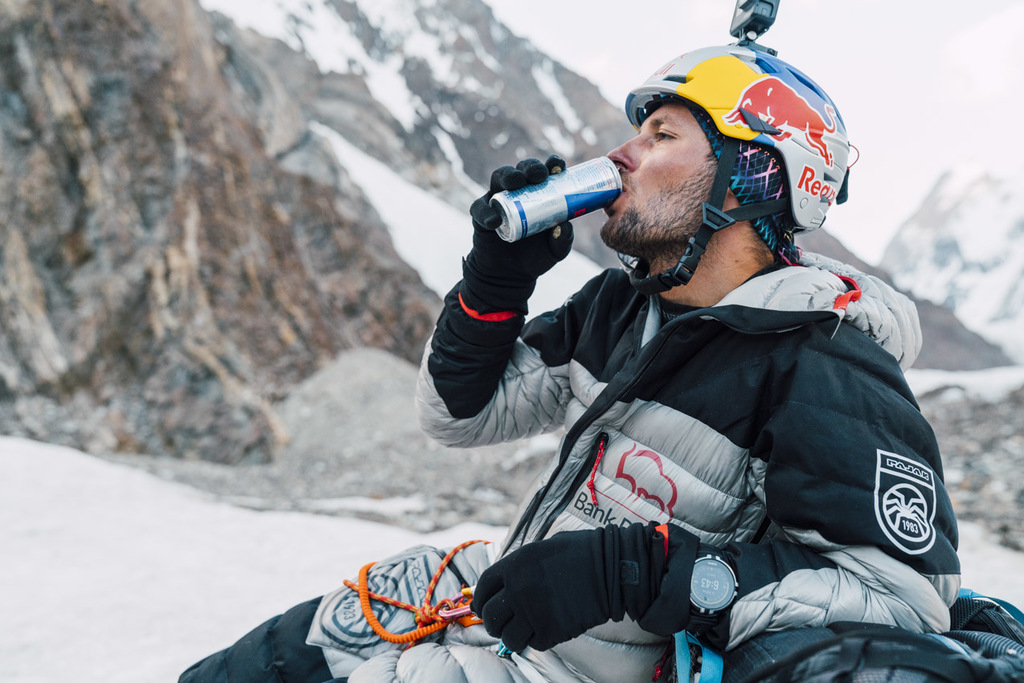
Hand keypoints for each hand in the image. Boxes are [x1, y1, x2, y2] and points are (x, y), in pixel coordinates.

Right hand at [461, 156, 574, 313]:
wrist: (511, 276)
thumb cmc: (536, 256)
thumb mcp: (556, 250)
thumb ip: (563, 239)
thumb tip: (563, 225)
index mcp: (540, 194)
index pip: (547, 172)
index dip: (552, 165)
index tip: (558, 166)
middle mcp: (519, 192)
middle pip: (523, 169)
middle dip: (531, 167)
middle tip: (539, 175)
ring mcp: (499, 200)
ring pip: (499, 178)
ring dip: (508, 176)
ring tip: (516, 183)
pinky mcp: (481, 214)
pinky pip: (480, 207)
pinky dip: (486, 212)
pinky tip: (494, 221)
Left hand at [471, 522, 700, 652]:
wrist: (612, 568)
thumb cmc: (580, 553)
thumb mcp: (543, 548)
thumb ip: (520, 565)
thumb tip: (504, 582)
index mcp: (515, 565)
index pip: (483, 588)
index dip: (480, 600)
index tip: (483, 606)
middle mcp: (519, 589)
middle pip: (491, 615)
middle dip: (493, 621)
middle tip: (502, 623)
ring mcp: (534, 612)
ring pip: (508, 636)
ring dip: (513, 635)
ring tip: (523, 630)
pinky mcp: (552, 630)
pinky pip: (533, 644)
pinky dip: (536, 640)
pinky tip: (546, 629)